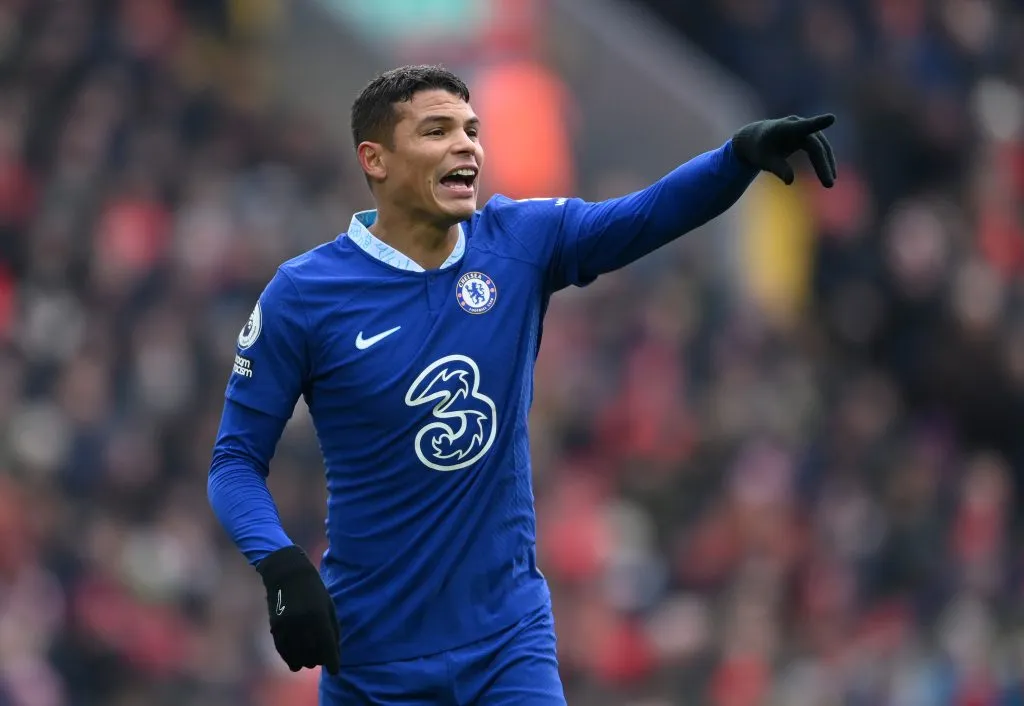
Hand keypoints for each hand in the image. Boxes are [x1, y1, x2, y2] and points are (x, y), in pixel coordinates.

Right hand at [256, 545, 340, 674]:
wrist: (288, 573)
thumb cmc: (314, 590)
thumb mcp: (329, 605)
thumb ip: (333, 629)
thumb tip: (334, 653)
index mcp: (319, 616)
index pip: (327, 646)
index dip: (332, 662)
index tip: (335, 671)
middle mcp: (303, 623)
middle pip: (312, 654)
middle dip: (319, 660)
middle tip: (322, 659)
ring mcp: (287, 626)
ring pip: (296, 656)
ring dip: (305, 662)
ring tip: (309, 661)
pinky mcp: (275, 627)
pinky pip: (283, 651)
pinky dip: (290, 659)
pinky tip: (295, 662)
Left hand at [731, 114, 837, 187]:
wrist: (755, 139)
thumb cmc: (758, 149)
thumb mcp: (764, 161)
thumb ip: (777, 169)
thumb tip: (790, 181)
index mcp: (785, 128)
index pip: (804, 126)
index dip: (817, 123)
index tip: (832, 118)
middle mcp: (797, 125)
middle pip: (815, 146)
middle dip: (823, 165)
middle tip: (829, 184)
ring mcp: (805, 129)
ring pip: (821, 147)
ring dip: (827, 164)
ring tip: (829, 183)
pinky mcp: (808, 135)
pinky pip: (819, 149)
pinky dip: (824, 161)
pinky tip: (829, 175)